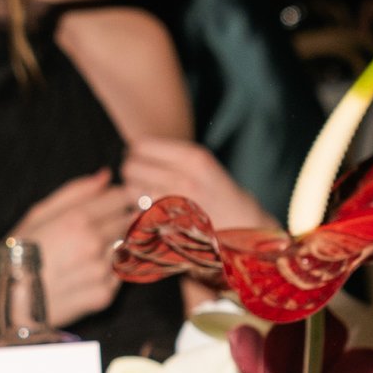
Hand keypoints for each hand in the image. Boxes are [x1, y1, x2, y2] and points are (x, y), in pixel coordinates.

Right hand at [13, 166, 137, 323]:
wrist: (6, 301)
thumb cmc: (18, 252)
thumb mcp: (39, 213)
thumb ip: (76, 192)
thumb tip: (106, 175)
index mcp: (78, 219)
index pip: (123, 196)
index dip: (118, 197)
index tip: (109, 203)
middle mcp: (94, 244)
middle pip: (129, 221)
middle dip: (119, 220)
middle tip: (96, 229)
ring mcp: (101, 271)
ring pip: (126, 247)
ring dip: (115, 246)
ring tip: (84, 254)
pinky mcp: (104, 295)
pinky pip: (119, 274)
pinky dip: (109, 271)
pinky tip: (83, 273)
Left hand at [120, 136, 273, 235]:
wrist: (243, 227)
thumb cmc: (218, 193)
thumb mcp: (202, 165)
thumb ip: (170, 156)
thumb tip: (130, 152)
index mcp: (192, 157)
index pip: (140, 145)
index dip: (136, 153)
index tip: (143, 161)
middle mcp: (183, 178)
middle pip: (130, 167)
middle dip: (133, 174)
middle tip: (144, 181)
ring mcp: (176, 204)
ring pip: (130, 191)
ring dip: (134, 195)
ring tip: (150, 198)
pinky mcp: (170, 226)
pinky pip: (136, 215)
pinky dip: (138, 216)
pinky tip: (152, 215)